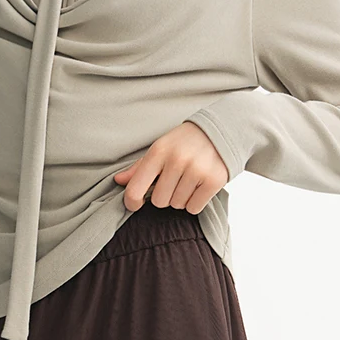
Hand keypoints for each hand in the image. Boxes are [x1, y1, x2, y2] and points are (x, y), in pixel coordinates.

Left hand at [113, 120, 228, 214]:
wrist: (221, 131)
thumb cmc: (185, 143)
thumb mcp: (161, 148)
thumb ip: (139, 167)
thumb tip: (118, 181)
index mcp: (159, 151)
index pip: (136, 188)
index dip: (132, 202)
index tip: (135, 205)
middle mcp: (177, 160)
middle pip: (159, 201)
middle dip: (165, 196)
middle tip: (175, 181)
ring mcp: (196, 170)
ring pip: (177, 205)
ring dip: (181, 198)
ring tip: (189, 180)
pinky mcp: (214, 181)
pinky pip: (194, 208)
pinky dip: (195, 202)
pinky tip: (199, 186)